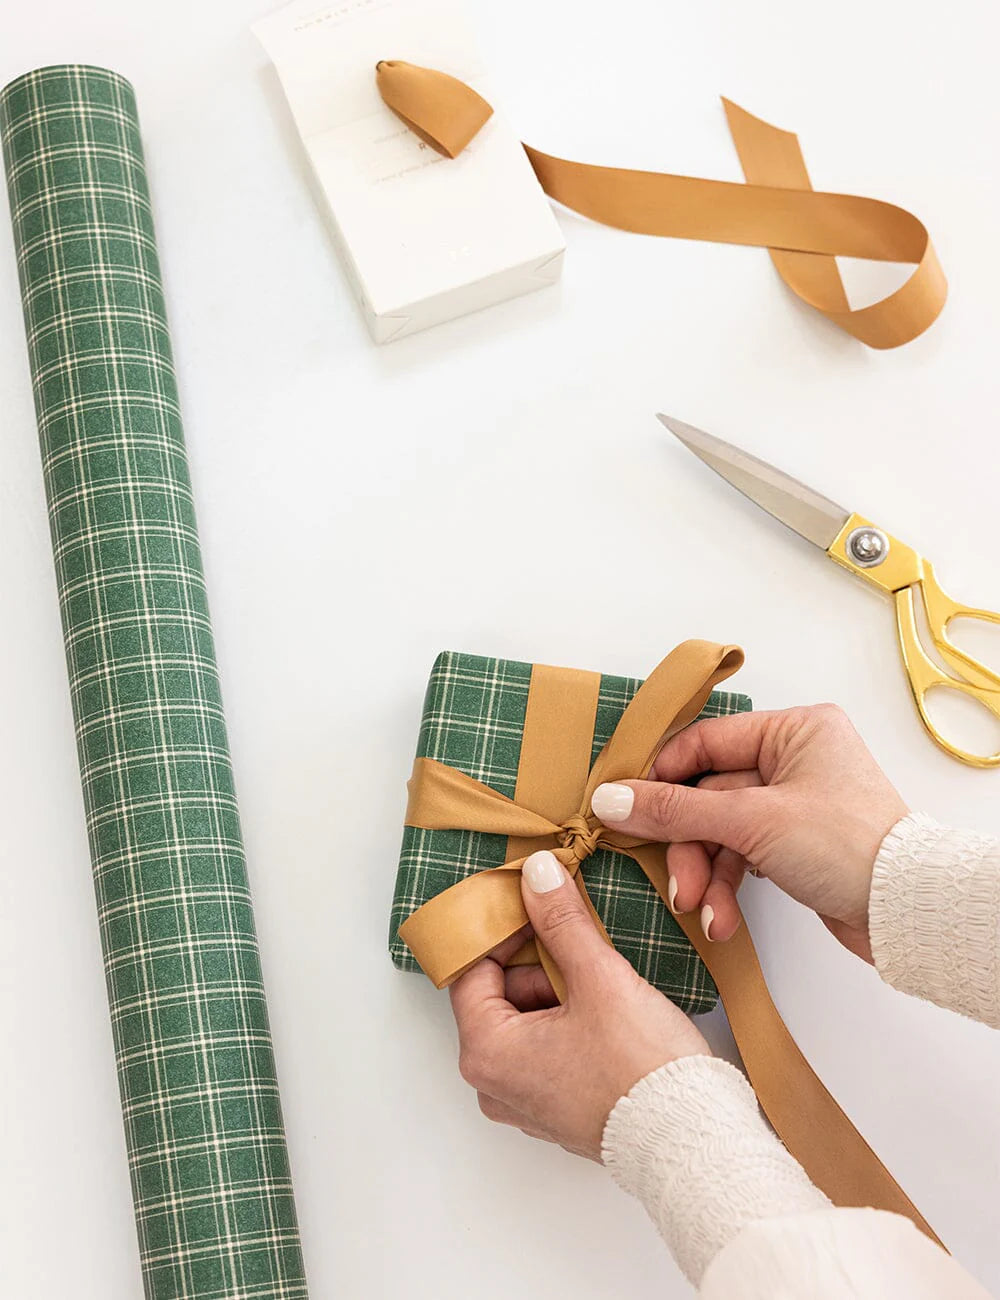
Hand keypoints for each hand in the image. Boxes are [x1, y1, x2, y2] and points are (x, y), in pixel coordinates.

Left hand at [449, 851, 709, 1158]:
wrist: (693, 1142)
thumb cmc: (642, 1071)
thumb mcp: (599, 978)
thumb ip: (561, 920)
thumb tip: (537, 874)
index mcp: (487, 1053)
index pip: (473, 970)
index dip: (507, 933)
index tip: (540, 910)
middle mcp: (495, 1085)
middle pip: (501, 994)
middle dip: (541, 965)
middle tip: (584, 954)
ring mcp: (525, 1101)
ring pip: (528, 1019)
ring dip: (561, 992)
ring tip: (606, 990)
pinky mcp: (556, 1110)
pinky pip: (549, 1049)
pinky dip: (572, 1024)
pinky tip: (610, 1019)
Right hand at [591, 704, 908, 960]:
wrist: (906, 913)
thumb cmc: (848, 846)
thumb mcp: (753, 821)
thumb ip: (676, 810)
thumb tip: (612, 799)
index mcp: (793, 729)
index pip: (704, 743)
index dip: (662, 778)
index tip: (624, 808)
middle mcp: (793, 759)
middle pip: (708, 796)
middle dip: (688, 846)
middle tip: (675, 881)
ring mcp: (792, 805)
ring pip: (720, 832)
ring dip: (705, 874)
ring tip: (702, 909)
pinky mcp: (793, 846)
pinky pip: (741, 857)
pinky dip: (727, 888)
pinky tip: (722, 918)